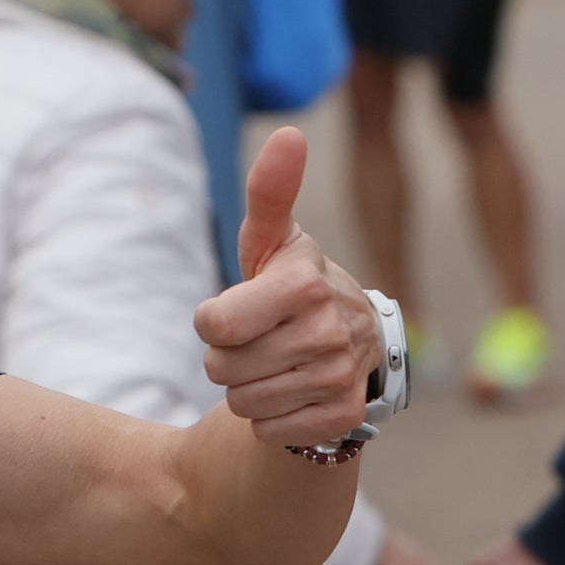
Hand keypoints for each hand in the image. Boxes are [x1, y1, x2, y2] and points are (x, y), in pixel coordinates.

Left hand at [194, 130, 378, 447]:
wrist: (351, 339)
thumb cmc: (291, 283)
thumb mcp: (274, 238)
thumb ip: (269, 191)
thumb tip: (288, 133)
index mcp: (305, 285)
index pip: (213, 324)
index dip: (213, 320)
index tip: (236, 309)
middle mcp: (328, 332)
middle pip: (221, 368)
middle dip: (227, 356)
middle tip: (258, 338)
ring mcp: (338, 377)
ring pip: (241, 403)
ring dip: (246, 387)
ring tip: (274, 362)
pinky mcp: (342, 417)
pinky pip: (268, 430)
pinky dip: (270, 417)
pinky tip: (293, 391)